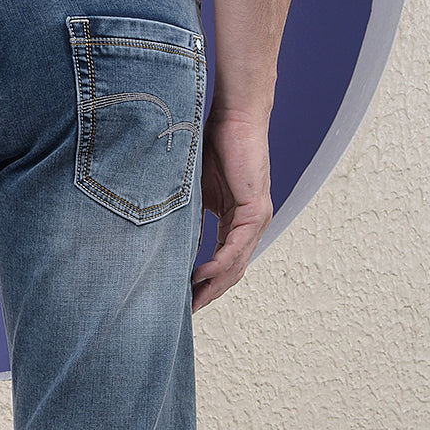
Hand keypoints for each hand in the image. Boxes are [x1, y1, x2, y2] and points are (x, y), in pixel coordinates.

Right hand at [190, 112, 273, 312]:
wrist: (235, 116)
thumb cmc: (215, 144)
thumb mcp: (194, 192)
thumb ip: (189, 221)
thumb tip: (172, 248)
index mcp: (237, 222)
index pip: (223, 264)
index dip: (204, 285)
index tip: (184, 300)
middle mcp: (251, 225)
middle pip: (231, 273)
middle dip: (208, 295)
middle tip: (186, 313)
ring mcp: (257, 219)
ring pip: (236, 266)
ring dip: (213, 287)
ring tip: (191, 302)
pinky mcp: (256, 210)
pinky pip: (236, 247)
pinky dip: (219, 265)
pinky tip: (200, 276)